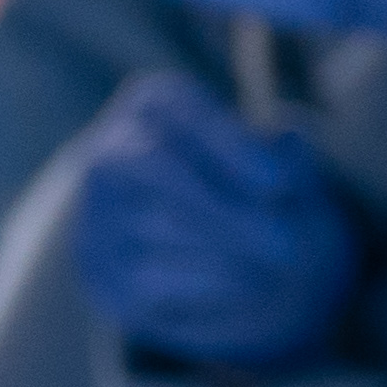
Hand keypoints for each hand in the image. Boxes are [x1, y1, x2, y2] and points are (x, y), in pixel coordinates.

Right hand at [69, 73, 362, 373]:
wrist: (173, 231)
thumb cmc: (232, 180)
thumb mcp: (263, 156)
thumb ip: (279, 150)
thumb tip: (288, 140)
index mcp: (154, 103)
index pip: (180, 114)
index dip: (229, 147)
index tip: (277, 181)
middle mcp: (110, 152)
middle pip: (160, 174)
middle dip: (227, 212)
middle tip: (286, 244)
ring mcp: (97, 215)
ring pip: (161, 231)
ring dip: (229, 252)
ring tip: (274, 260)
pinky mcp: (104, 272)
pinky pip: (154, 279)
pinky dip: (210, 283)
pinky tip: (246, 282)